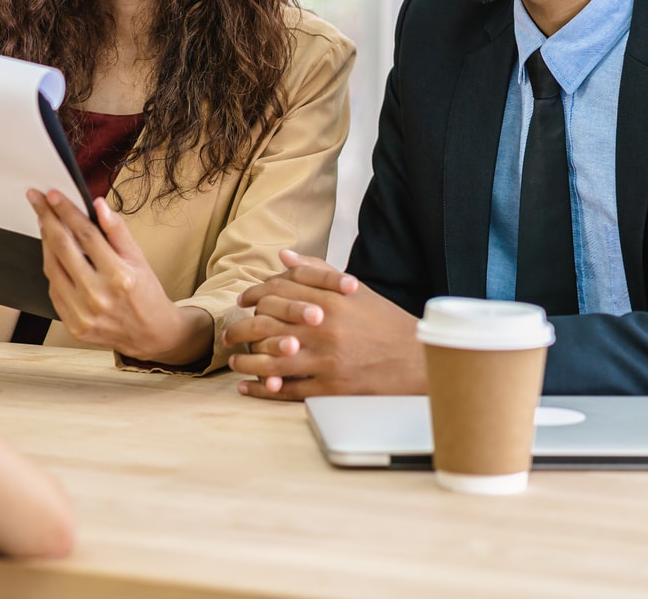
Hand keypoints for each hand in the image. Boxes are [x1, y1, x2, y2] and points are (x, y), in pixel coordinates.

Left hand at [27, 189, 211, 365]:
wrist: (151, 334)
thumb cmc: (146, 293)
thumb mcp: (139, 258)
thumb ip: (117, 231)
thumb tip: (98, 205)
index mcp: (119, 276)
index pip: (86, 235)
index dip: (67, 211)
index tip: (53, 195)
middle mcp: (98, 296)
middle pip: (62, 248)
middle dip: (47, 218)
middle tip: (37, 199)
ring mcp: (83, 314)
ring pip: (52, 268)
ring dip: (44, 241)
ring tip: (44, 222)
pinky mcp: (73, 326)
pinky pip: (53, 290)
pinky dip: (51, 267)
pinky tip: (53, 252)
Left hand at [225, 250, 424, 399]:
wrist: (420, 362)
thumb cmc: (385, 323)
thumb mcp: (356, 292)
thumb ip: (318, 273)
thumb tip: (284, 257)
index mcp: (330, 301)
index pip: (277, 293)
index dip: (254, 296)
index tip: (244, 302)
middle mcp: (325, 329)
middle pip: (266, 326)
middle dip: (240, 330)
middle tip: (228, 335)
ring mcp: (327, 361)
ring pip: (271, 361)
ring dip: (246, 362)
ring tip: (234, 362)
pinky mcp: (331, 390)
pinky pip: (288, 390)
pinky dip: (263, 390)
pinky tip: (249, 388)